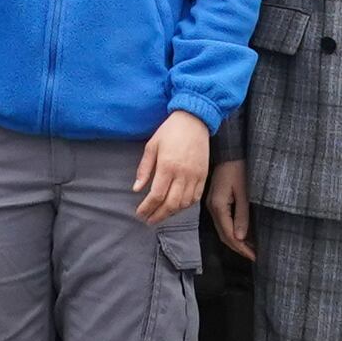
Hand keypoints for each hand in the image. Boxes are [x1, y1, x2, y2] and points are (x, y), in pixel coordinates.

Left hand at [132, 111, 211, 225]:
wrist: (194, 120)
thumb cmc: (170, 131)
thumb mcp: (151, 146)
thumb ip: (144, 169)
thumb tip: (136, 189)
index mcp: (167, 166)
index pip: (156, 195)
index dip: (147, 208)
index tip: (140, 213)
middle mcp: (183, 174)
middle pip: (170, 204)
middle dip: (158, 215)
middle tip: (149, 220)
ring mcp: (195, 176)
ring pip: (184, 203)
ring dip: (172, 212)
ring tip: (161, 214)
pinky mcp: (204, 175)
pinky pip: (196, 197)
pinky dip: (186, 206)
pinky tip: (177, 207)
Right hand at [203, 155, 252, 256]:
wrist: (229, 152)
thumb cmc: (238, 169)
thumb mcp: (244, 192)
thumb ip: (242, 215)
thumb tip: (240, 237)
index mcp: (218, 206)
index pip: (229, 235)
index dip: (242, 248)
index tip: (255, 256)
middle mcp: (212, 208)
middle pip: (224, 235)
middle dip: (239, 248)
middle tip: (254, 256)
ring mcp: (212, 205)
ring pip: (223, 230)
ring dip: (236, 241)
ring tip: (251, 248)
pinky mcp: (216, 202)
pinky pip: (223, 222)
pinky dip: (232, 231)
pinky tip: (243, 234)